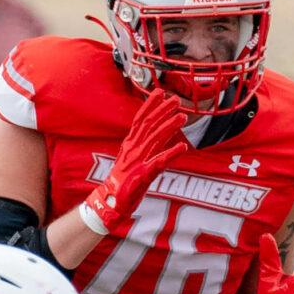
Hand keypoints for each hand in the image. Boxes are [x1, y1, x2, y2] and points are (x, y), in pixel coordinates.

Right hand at [77, 89, 188, 238]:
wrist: (110, 201)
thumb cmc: (124, 180)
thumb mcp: (134, 158)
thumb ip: (146, 145)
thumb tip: (159, 132)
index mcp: (130, 144)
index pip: (140, 119)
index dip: (150, 105)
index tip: (160, 92)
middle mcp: (133, 149)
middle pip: (148, 125)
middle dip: (162, 111)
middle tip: (176, 100)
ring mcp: (138, 161)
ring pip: (154, 139)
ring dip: (169, 127)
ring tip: (182, 117)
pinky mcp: (143, 175)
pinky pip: (158, 162)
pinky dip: (171, 153)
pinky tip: (183, 146)